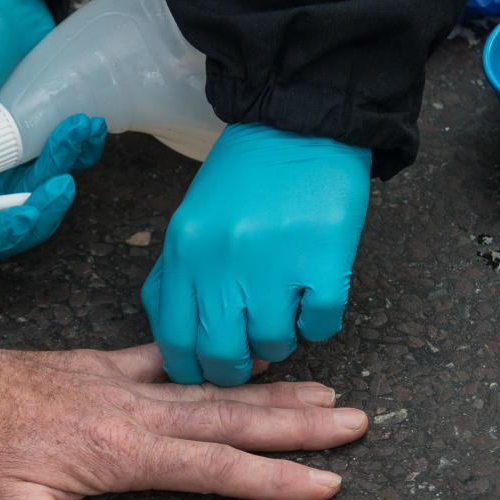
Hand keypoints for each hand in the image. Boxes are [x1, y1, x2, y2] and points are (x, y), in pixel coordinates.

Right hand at [0, 0, 104, 259]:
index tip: (22, 222)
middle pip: (5, 221)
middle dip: (39, 208)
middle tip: (61, 183)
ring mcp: (3, 159)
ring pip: (38, 196)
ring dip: (64, 169)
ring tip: (79, 129)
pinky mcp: (33, 143)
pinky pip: (59, 166)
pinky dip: (77, 153)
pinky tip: (86, 126)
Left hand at [0, 260, 367, 499]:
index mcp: (123, 454)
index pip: (215, 468)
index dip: (273, 478)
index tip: (326, 481)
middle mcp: (137, 414)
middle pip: (233, 421)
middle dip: (298, 426)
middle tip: (355, 423)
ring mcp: (125, 386)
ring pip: (213, 390)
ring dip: (273, 393)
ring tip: (325, 392)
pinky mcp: (106, 367)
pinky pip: (170, 360)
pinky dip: (211, 362)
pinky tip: (241, 361)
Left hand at [141, 122, 371, 385]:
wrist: (297, 125)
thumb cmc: (243, 179)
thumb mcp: (190, 223)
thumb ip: (175, 278)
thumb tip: (174, 341)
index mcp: (186, 253)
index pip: (176, 341)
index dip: (191, 370)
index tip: (205, 374)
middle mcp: (224, 262)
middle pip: (224, 355)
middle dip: (237, 368)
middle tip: (249, 358)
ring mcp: (276, 263)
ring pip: (275, 344)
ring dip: (280, 340)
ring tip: (283, 312)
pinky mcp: (325, 261)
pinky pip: (320, 325)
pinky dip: (317, 322)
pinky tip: (312, 297)